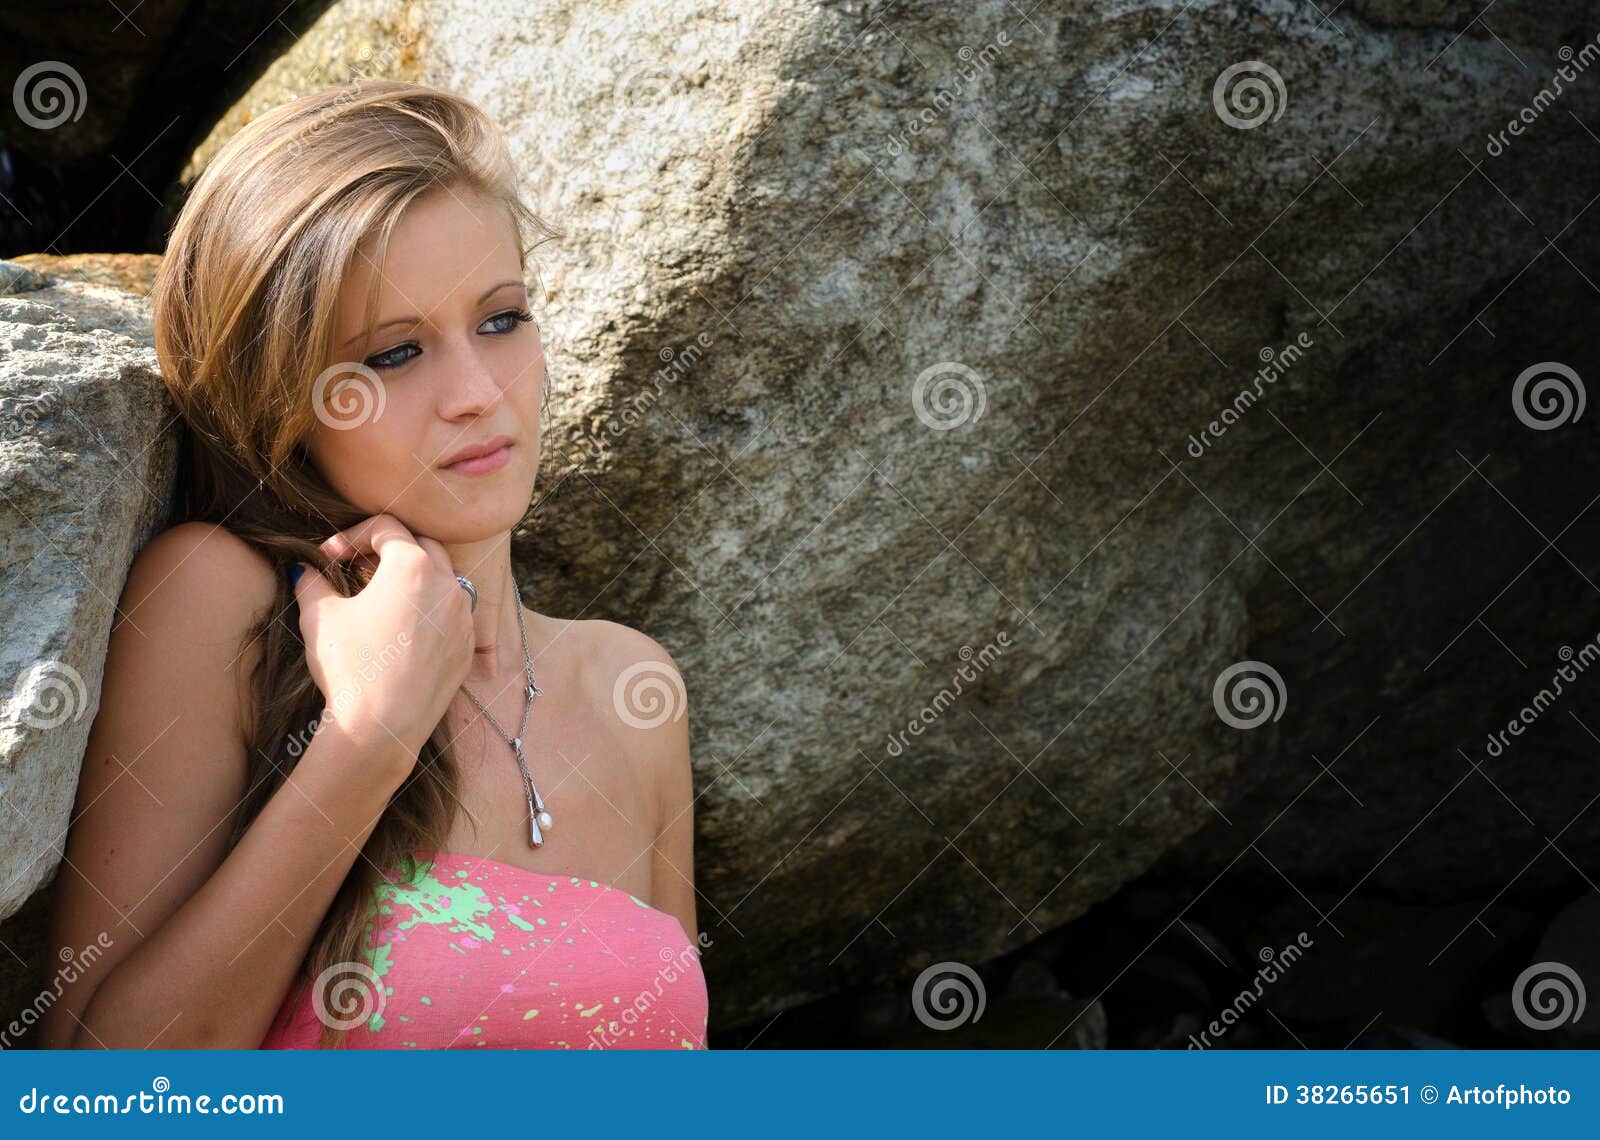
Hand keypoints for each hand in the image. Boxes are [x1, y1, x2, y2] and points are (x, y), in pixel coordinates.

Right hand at [291, 513, 473, 764]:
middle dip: (389, 550)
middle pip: (422, 546)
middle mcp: (448, 585)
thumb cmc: (349, 666)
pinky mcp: (466, 649)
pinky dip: (431, 611)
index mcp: (414, 566)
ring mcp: (463, 618)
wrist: (381, 727)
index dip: (352, 536)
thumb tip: (304, 569)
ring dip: (416, 578)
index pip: (385, 528)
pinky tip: (403, 630)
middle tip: (357, 570)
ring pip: (445, 579)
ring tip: (382, 597)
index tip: (329, 557)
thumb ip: (312, 582)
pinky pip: (453, 616)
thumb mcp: (319, 617)